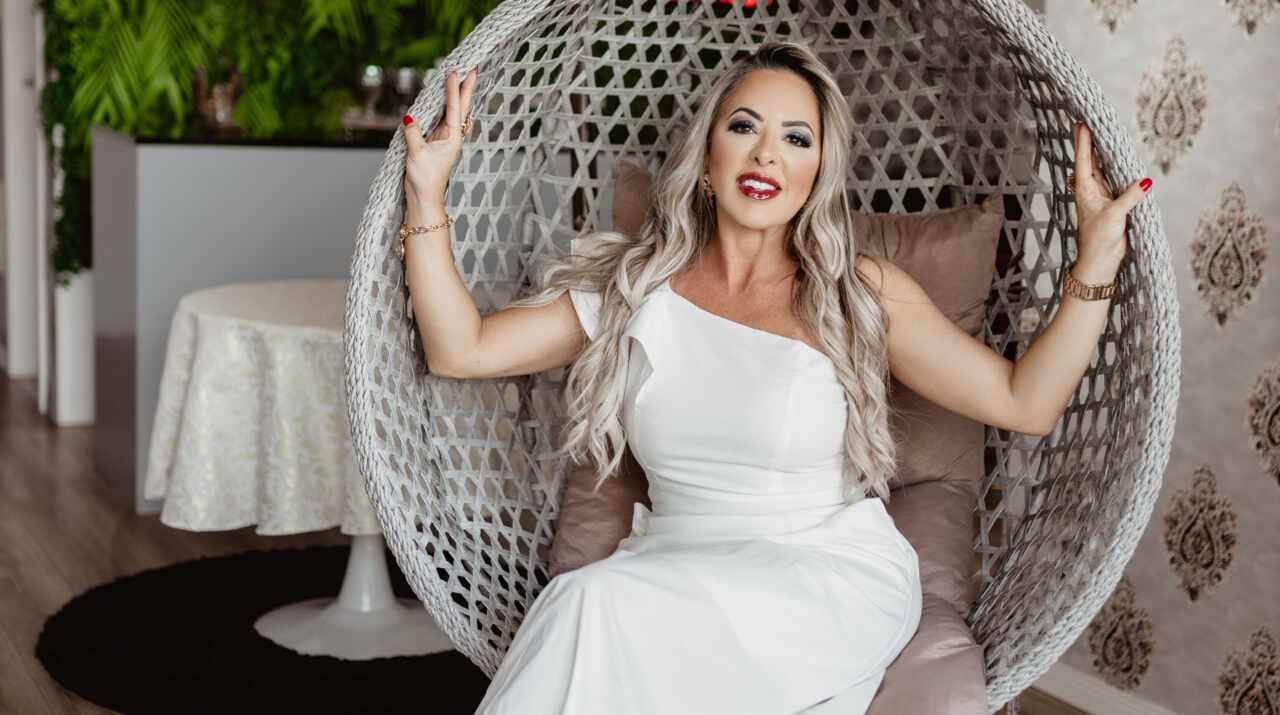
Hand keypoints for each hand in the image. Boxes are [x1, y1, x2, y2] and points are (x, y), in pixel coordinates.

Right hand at [403, 67, 476, 207]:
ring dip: (458, 96)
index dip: (454, 89)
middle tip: (472, 70)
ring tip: (462, 80)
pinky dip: (446, 108)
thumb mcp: (416, 154)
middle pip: (461, 108)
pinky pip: (443, 120)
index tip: (456, 72)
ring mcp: (446, 139)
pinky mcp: (437, 143)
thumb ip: (413, 133)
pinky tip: (448, 103)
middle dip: (466, 88)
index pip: (454, 108)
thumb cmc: (424, 179)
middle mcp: (452, 137)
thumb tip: (408, 117)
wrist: (425, 197)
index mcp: (452, 138)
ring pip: (454, 113)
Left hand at [1071, 121, 1151, 277]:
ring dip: (1101, 154)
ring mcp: (1102, 196)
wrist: (1100, 261)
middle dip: (1089, 143)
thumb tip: (1146, 181)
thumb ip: (1130, 197)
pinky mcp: (1113, 204)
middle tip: (1086, 122)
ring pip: (1102, 170)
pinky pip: (1115, 181)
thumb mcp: (1114, 215)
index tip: (1080, 124)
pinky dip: (1115, 169)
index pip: (1083, 161)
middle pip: (1090, 161)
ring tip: (1099, 134)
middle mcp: (1091, 190)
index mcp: (1085, 190)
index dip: (1082, 142)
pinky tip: (1116, 159)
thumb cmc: (1099, 240)